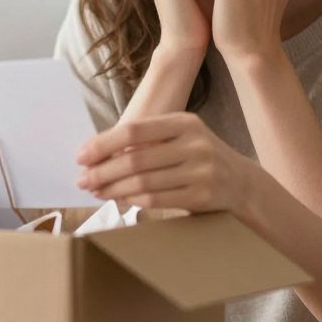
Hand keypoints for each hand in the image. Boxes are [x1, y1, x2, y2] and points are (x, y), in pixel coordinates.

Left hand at [75, 112, 253, 213]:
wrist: (241, 183)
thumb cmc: (197, 158)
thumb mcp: (180, 138)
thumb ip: (147, 141)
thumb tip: (97, 153)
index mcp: (184, 122)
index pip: (134, 130)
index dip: (103, 143)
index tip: (81, 156)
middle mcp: (195, 143)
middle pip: (135, 158)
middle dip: (103, 171)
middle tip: (83, 180)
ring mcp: (201, 170)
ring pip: (143, 182)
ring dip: (113, 189)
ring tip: (96, 191)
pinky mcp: (203, 195)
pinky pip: (157, 199)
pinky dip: (132, 200)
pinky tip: (119, 200)